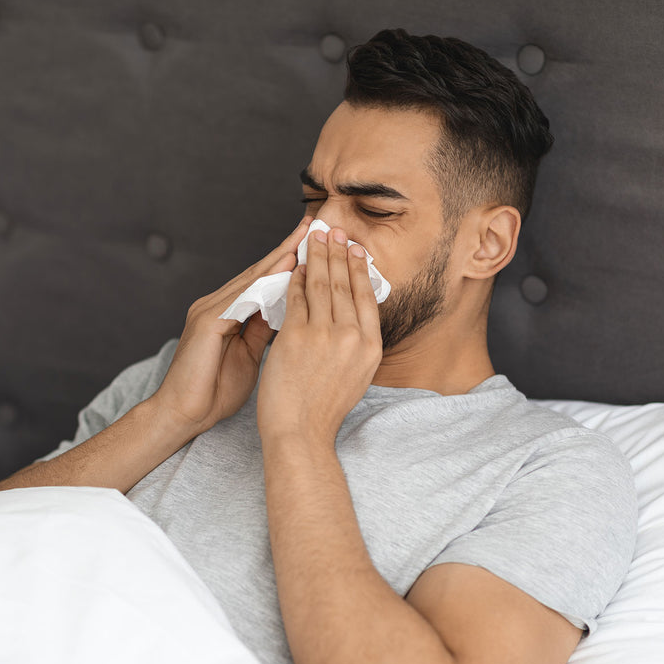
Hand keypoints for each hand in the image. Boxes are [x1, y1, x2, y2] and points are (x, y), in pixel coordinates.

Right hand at [150, 216, 312, 436]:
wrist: (182, 416)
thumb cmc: (213, 392)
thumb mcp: (249, 356)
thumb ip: (262, 330)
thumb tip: (286, 310)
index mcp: (225, 313)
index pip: (261, 281)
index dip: (287, 262)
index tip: (315, 246)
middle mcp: (214, 305)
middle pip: (257, 272)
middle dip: (286, 249)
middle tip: (314, 226)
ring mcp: (208, 311)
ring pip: (250, 279)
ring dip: (279, 258)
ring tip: (305, 238)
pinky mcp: (206, 322)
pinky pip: (241, 297)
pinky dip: (265, 282)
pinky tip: (286, 269)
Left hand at [257, 227, 382, 445]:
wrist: (300, 434)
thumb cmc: (322, 410)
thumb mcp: (355, 376)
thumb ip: (356, 345)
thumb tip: (353, 315)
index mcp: (371, 348)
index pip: (366, 297)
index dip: (358, 268)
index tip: (353, 248)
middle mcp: (353, 338)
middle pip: (344, 284)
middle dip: (337, 252)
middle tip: (332, 229)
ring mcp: (325, 336)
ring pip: (321, 284)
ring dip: (316, 256)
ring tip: (314, 236)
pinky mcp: (298, 337)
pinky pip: (296, 297)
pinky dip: (294, 278)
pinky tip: (292, 265)